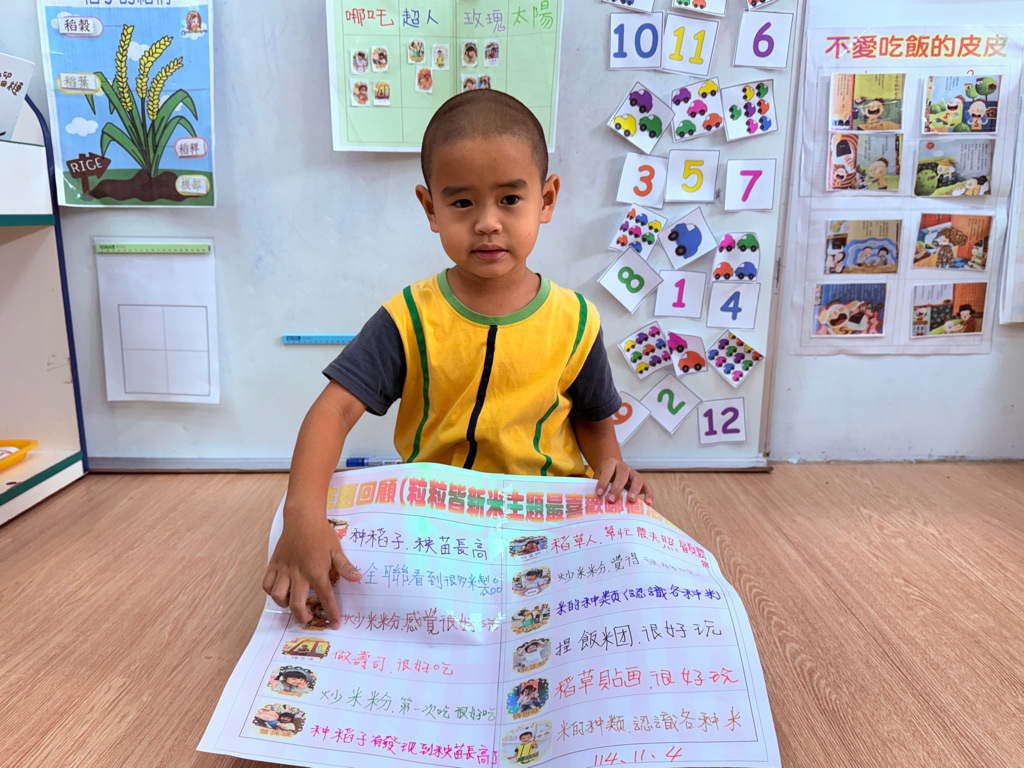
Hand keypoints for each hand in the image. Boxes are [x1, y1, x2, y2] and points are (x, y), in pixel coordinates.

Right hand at [262, 512, 361, 628]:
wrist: (302, 518)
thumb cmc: (321, 534)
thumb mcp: (336, 550)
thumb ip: (345, 567)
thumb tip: (358, 579)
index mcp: (316, 571)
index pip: (325, 598)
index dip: (331, 613)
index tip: (335, 624)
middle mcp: (298, 573)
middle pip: (296, 604)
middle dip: (302, 616)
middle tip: (308, 618)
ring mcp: (284, 569)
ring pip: (278, 595)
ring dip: (285, 604)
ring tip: (293, 604)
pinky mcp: (274, 564)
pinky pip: (266, 584)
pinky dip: (271, 592)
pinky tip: (280, 591)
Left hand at [594, 458, 653, 505]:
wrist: (612, 469)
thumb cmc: (604, 476)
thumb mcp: (598, 477)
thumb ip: (598, 486)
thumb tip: (596, 501)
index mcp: (611, 463)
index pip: (607, 471)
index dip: (603, 482)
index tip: (599, 493)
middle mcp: (623, 466)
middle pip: (622, 474)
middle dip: (617, 488)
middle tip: (611, 499)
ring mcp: (633, 473)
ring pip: (637, 479)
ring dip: (634, 490)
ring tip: (631, 500)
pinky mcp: (641, 481)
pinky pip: (647, 487)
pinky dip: (649, 494)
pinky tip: (648, 503)